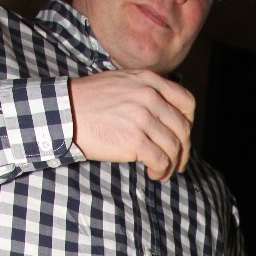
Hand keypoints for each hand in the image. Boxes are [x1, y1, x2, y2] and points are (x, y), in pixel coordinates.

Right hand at [69, 70, 194, 180]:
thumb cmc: (90, 101)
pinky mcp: (135, 140)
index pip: (187, 102)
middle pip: (183, 128)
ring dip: (172, 165)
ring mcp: (143, 118)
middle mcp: (150, 97)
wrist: (65, 112)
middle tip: (178, 163)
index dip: (189, 123)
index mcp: (150, 81)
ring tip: (163, 172)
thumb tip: (165, 115)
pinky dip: (161, 171)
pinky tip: (154, 174)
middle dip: (184, 150)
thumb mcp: (123, 82)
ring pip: (174, 147)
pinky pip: (161, 160)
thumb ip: (147, 92)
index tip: (182, 136)